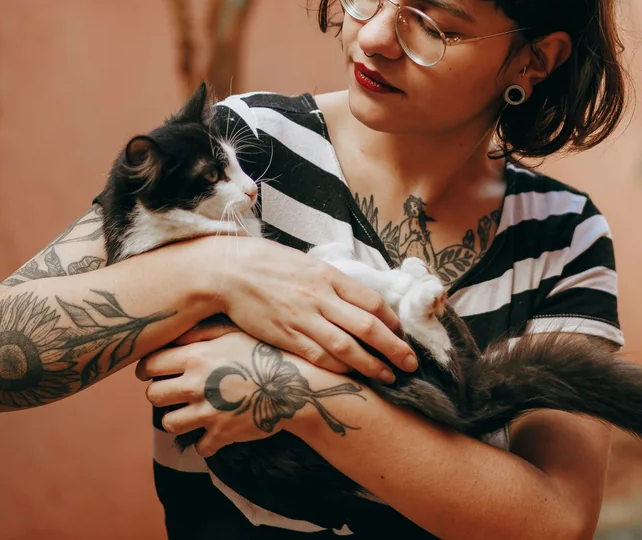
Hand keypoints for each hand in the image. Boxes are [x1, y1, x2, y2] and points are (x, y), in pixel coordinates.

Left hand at [136, 328, 367, 456]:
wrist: (299, 384)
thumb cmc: (268, 352)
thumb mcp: (236, 331)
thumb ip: (202, 331)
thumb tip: (175, 332)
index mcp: (196, 356)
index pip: (150, 364)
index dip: (148, 368)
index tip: (153, 371)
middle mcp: (195, 385)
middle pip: (153, 395)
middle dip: (161, 393)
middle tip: (175, 391)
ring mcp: (207, 412)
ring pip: (169, 423)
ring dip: (178, 419)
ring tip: (191, 412)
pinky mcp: (221, 434)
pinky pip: (199, 447)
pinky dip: (205, 441)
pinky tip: (215, 430)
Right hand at [213, 237, 416, 381]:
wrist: (230, 272)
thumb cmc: (271, 265)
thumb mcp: (309, 264)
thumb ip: (334, 283)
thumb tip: (360, 301)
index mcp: (330, 276)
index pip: (372, 301)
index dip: (392, 321)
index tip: (401, 334)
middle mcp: (321, 297)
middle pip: (368, 327)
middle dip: (394, 348)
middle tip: (411, 364)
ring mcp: (304, 319)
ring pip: (347, 348)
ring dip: (372, 365)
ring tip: (388, 377)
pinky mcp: (286, 337)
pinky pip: (319, 358)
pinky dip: (340, 369)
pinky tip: (353, 376)